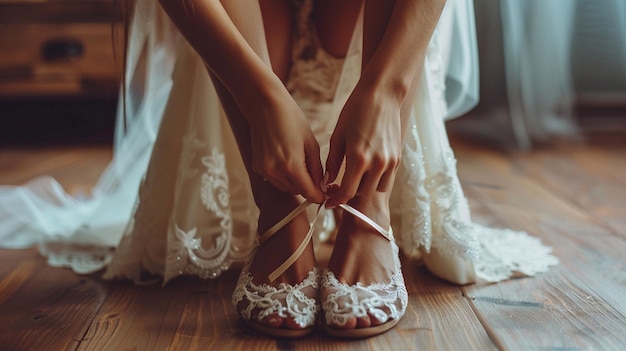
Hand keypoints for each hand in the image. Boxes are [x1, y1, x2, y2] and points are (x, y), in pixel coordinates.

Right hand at [246, 93, 325, 203]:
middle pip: (298, 192)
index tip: (327, 192)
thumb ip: (317, 169)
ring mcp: (264, 171)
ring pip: (286, 188)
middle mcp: (276, 172)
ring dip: (296, 182)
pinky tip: (286, 159)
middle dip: (309, 187)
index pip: (310, 194)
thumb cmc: (291, 119)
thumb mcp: (311, 143)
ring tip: (300, 162)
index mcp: (292, 166)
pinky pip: (275, 180)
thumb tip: (322, 187)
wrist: (265, 105)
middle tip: (317, 174)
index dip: (321, 196)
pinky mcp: (257, 167)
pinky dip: (283, 176)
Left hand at [324, 84, 402, 207]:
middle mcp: (377, 164)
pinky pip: (387, 179)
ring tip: (353, 178)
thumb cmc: (356, 111)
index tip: (328, 203)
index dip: (335, 201)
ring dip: (363, 188)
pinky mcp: (397, 158)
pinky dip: (376, 179)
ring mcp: (390, 162)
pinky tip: (366, 169)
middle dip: (348, 194)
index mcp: (358, 159)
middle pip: (361, 193)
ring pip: (375, 189)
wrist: (382, 95)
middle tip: (337, 188)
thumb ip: (333, 162)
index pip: (346, 192)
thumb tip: (326, 181)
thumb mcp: (338, 136)